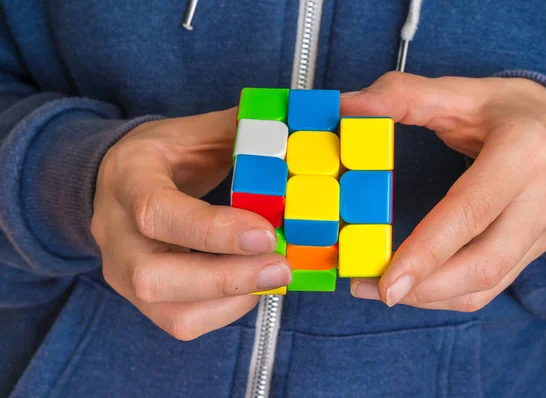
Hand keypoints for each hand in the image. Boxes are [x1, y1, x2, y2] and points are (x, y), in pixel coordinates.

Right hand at [91, 109, 291, 339]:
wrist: (117, 183)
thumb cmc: (162, 157)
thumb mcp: (192, 133)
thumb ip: (236, 132)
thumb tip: (288, 129)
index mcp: (128, 178)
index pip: (157, 211)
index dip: (213, 230)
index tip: (265, 234)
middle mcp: (115, 232)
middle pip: (153, 277)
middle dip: (226, 279)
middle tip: (280, 267)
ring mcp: (122, 271)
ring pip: (170, 312)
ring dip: (232, 301)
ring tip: (274, 277)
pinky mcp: (141, 299)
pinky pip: (182, 323)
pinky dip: (226, 312)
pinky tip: (252, 287)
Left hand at [342, 72, 545, 311]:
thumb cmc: (508, 110)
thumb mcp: (458, 92)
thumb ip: (402, 96)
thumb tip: (348, 104)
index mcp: (522, 153)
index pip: (470, 212)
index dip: (426, 251)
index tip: (385, 281)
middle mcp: (541, 199)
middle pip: (483, 264)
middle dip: (423, 288)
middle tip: (369, 288)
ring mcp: (542, 230)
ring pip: (487, 285)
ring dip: (430, 297)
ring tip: (380, 289)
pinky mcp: (535, 248)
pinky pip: (491, 286)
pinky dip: (448, 294)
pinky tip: (414, 287)